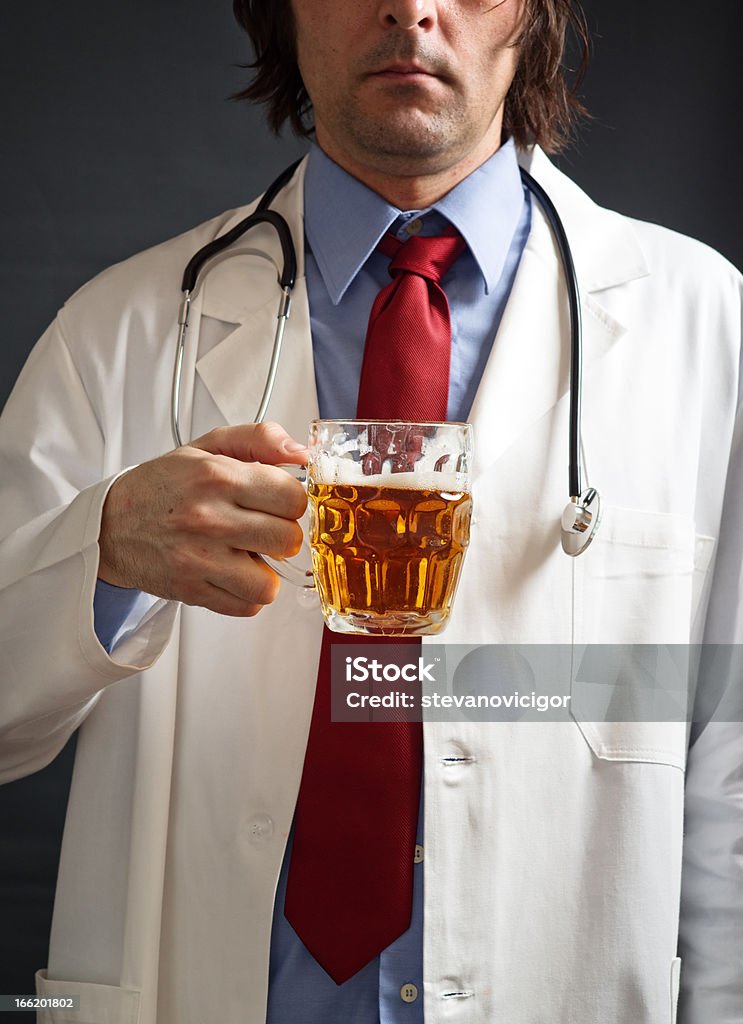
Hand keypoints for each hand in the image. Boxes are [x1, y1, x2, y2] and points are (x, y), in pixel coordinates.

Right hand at [97, 422, 308, 615]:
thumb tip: (301, 453)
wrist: (110, 523)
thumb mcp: (209, 446)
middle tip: (260, 527)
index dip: (290, 500)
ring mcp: (199, 559)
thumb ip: (259, 439)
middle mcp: (208, 518)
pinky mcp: (191, 590)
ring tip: (246, 554)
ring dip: (264, 570)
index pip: (292, 497)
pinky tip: (231, 572)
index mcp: (217, 476)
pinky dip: (245, 594)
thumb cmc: (164, 485)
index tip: (276, 501)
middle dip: (280, 533)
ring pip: (269, 582)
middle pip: (287, 540)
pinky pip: (247, 606)